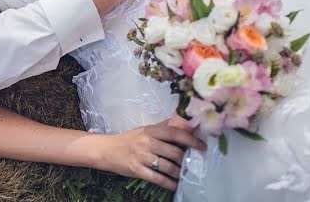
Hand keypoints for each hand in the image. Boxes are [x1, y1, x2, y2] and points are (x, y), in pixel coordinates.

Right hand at [90, 118, 205, 190]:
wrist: (107, 150)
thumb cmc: (129, 139)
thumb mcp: (144, 130)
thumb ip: (163, 127)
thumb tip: (183, 122)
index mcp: (150, 130)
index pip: (174, 133)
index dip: (191, 140)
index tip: (202, 147)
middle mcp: (147, 142)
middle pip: (174, 153)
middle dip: (186, 161)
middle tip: (193, 165)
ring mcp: (141, 156)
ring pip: (168, 167)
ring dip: (179, 173)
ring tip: (185, 176)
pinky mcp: (136, 169)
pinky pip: (158, 178)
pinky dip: (169, 183)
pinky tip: (175, 185)